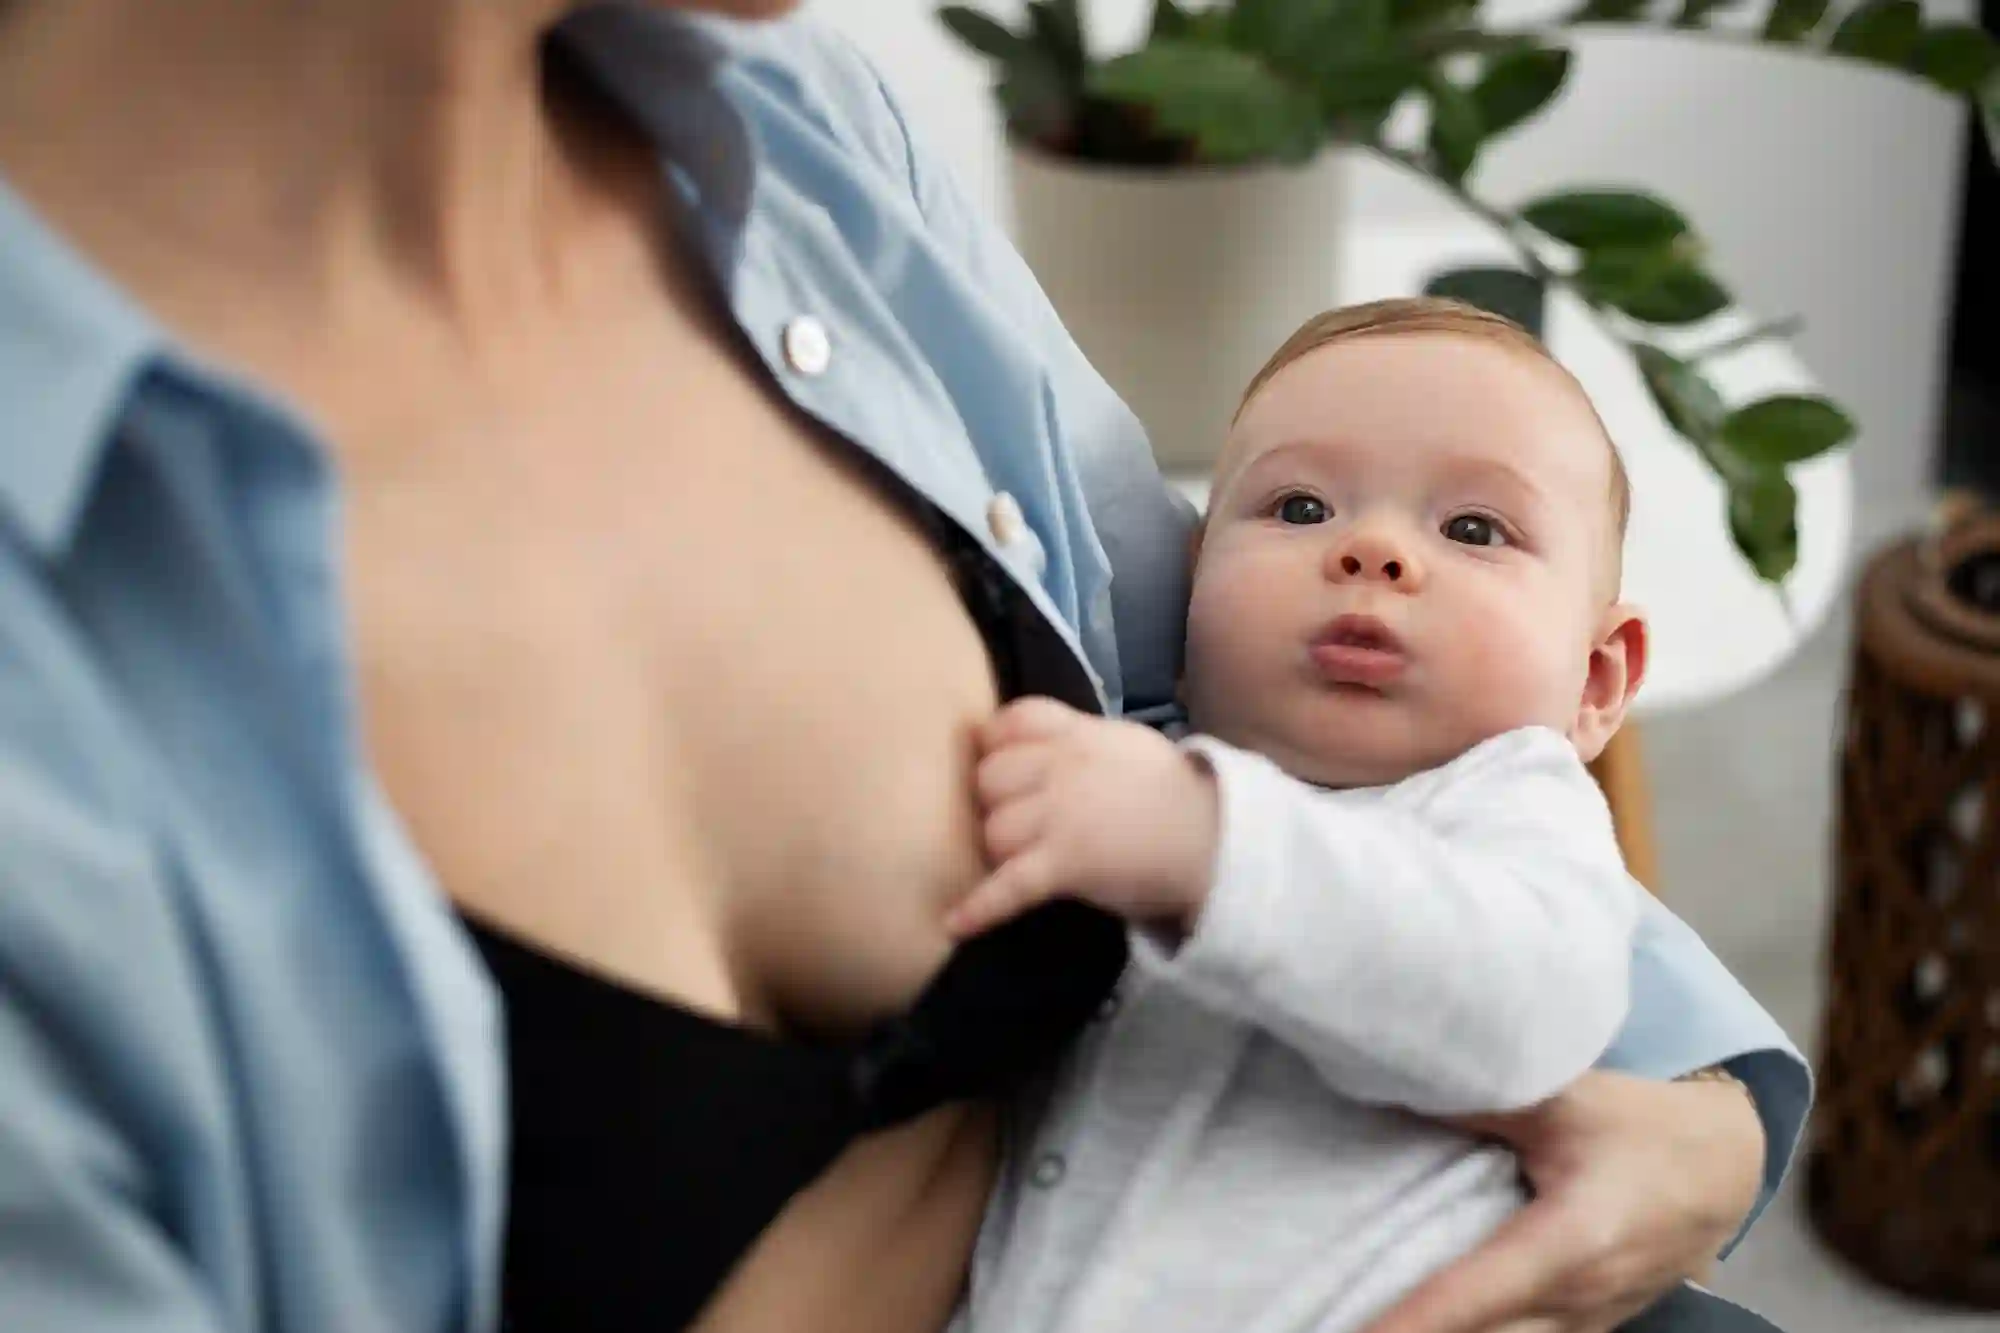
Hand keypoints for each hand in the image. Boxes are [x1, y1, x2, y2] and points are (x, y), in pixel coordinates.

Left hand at [944, 697, 1219, 938]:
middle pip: (990, 780)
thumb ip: (1072, 739)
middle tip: (1024, 825)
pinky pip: (1010, 885)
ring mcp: (1064, 815)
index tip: (1004, 768)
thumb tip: (1019, 740)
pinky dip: (980, 908)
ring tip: (1026, 863)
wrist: (1217, 842)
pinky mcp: (1067, 864)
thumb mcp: (1123, 745)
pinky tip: (954, 925)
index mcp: (1079, 734)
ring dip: (1002, 852)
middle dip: (998, 805)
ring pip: (994, 831)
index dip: (996, 748)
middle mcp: (1064, 767)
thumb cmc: (1170, 796)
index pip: (1010, 723)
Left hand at [1366, 1071, 1764, 1332]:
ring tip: (1368, 1320)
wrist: (1725, 1165)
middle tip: (1339, 1319)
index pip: (1470, 1297)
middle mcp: (1578, 1301)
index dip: (1408, 1324)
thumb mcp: (1564, 1098)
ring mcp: (1588, 1326)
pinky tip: (1426, 1320)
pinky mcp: (1589, 1329)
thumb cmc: (1641, 1126)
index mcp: (1569, 1244)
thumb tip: (1394, 1084)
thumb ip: (1478, 1100)